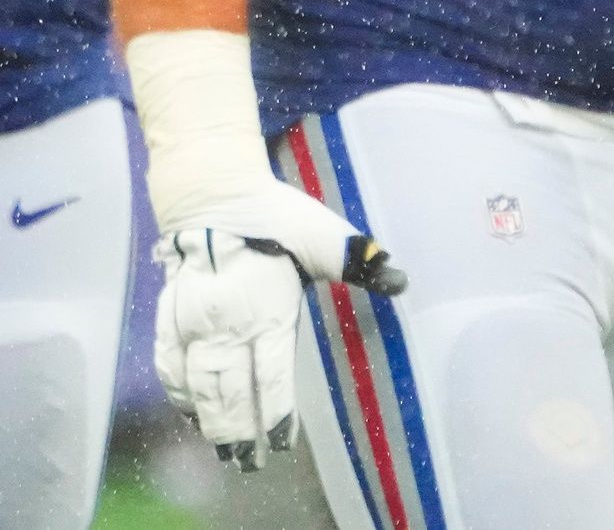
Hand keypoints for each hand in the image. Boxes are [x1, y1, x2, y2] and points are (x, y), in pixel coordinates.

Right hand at [154, 178, 404, 469]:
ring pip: (197, 388)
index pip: (271, 378)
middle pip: (230, 394)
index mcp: (267, 311)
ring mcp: (194, 323)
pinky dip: (178, 395)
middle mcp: (227, 325)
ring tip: (223, 450)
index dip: (276, 415)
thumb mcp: (326, 235)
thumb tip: (402, 281)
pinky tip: (190, 412)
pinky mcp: (170, 315)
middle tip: (250, 463)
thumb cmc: (277, 215)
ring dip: (209, 424)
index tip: (283, 441)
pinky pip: (169, 366)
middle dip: (241, 433)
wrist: (213, 194)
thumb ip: (360, 263)